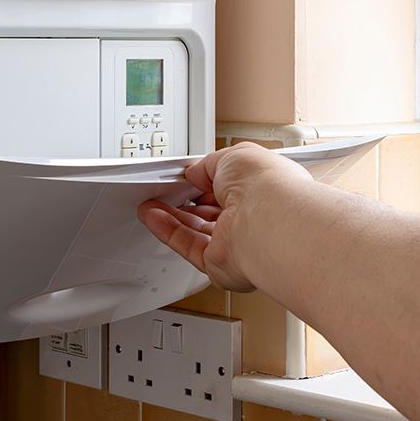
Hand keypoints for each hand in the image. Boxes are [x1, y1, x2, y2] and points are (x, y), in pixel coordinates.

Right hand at [137, 142, 312, 291]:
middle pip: (212, 212)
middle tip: (164, 192)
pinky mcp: (221, 264)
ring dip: (172, 217)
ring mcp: (238, 243)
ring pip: (197, 231)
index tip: (186, 177)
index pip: (230, 188)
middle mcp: (253, 220)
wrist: (269, 221)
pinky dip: (169, 232)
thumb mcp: (234, 157)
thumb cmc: (267, 186)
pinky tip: (154, 218)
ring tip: (150, 205)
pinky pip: (189, 247)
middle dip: (186, 202)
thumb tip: (197, 172)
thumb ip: (210, 164)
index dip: (207, 182)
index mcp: (263, 192)